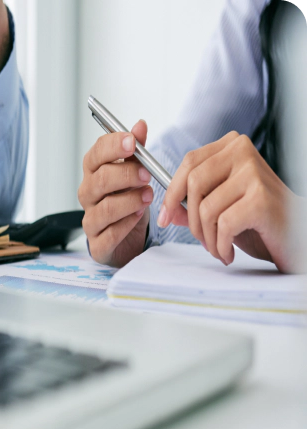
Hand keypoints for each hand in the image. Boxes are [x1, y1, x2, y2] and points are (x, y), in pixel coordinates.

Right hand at [78, 121, 153, 266]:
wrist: (127, 239)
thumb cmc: (127, 202)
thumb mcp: (135, 174)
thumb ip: (136, 152)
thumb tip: (140, 125)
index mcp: (94, 173)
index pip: (96, 154)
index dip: (113, 146)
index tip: (132, 142)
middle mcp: (88, 195)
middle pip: (99, 180)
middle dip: (125, 175)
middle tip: (147, 175)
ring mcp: (91, 220)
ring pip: (105, 208)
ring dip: (129, 201)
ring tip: (148, 197)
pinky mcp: (98, 244)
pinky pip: (110, 234)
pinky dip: (126, 224)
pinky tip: (139, 217)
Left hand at [159, 132, 299, 272]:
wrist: (296, 236)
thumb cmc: (258, 221)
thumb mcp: (220, 210)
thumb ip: (192, 207)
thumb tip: (168, 211)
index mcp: (231, 146)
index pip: (188, 163)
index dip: (172, 193)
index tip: (165, 217)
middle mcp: (242, 151)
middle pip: (193, 184)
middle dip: (190, 220)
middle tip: (201, 240)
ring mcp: (253, 173)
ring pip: (206, 208)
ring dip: (207, 238)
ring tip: (218, 248)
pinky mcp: (261, 198)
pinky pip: (223, 224)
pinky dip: (220, 245)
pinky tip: (228, 253)